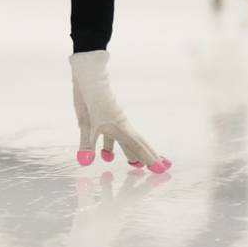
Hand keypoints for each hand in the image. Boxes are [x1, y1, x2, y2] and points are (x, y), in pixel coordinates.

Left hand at [70, 51, 170, 173]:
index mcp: (121, 128)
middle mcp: (119, 125)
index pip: (139, 147)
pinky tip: (105, 153)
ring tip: (132, 163)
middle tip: (159, 166)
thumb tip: (85, 162)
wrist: (89, 77)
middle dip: (145, 156)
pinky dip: (111, 146)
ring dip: (128, 152)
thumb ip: (86, 144)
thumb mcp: (87, 123)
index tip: (162, 169)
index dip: (150, 159)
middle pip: (136, 143)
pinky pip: (111, 135)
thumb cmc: (91, 99)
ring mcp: (111, 119)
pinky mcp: (102, 115)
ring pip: (124, 140)